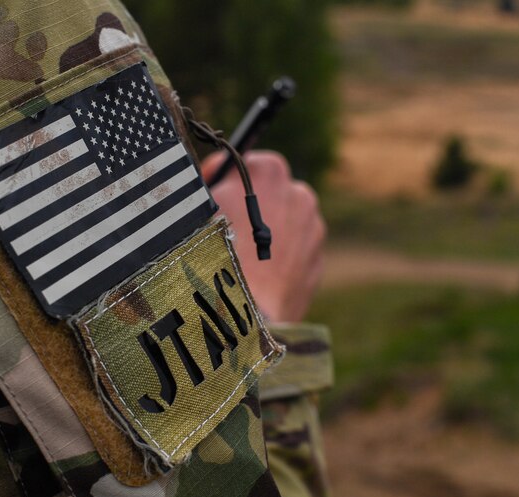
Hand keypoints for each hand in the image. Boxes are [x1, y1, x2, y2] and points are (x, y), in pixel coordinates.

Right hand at [201, 151, 325, 321]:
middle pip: (267, 193)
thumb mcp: (201, 205)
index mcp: (271, 171)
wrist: (244, 312)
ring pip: (283, 224)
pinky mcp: (316, 265)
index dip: (217, 179)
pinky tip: (252, 276)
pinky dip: (276, 259)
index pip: (240, 163)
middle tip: (218, 229)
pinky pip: (292, 255)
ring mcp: (314, 231)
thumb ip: (211, 185)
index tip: (204, 196)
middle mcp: (300, 194)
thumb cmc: (215, 253)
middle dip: (246, 206)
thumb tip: (216, 182)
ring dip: (264, 233)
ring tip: (236, 257)